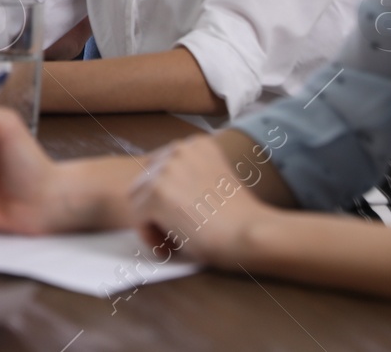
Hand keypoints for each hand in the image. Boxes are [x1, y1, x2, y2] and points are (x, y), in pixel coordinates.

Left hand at [127, 136, 271, 269]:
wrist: (252, 233)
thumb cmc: (240, 218)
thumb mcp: (215, 180)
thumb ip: (190, 177)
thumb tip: (163, 193)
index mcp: (196, 144)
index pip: (160, 169)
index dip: (166, 196)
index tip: (184, 216)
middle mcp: (179, 149)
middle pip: (145, 182)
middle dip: (155, 208)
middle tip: (176, 232)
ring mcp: (166, 169)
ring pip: (138, 199)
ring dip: (152, 222)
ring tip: (174, 240)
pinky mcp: (157, 192)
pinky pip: (138, 217)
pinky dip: (149, 235)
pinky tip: (171, 245)